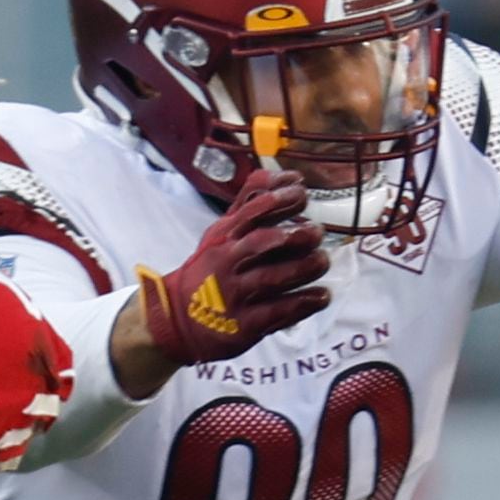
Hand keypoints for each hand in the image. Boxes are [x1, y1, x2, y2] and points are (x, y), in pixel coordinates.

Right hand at [122, 166, 329, 388]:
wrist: (177, 319)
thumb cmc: (210, 270)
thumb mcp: (221, 234)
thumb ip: (249, 205)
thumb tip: (281, 175)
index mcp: (224, 237)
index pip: (252, 210)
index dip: (280, 199)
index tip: (302, 193)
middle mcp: (228, 262)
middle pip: (262, 243)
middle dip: (295, 236)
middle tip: (317, 233)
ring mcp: (236, 294)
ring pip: (273, 278)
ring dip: (305, 268)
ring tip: (322, 261)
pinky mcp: (245, 325)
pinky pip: (278, 312)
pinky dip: (304, 302)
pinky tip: (321, 296)